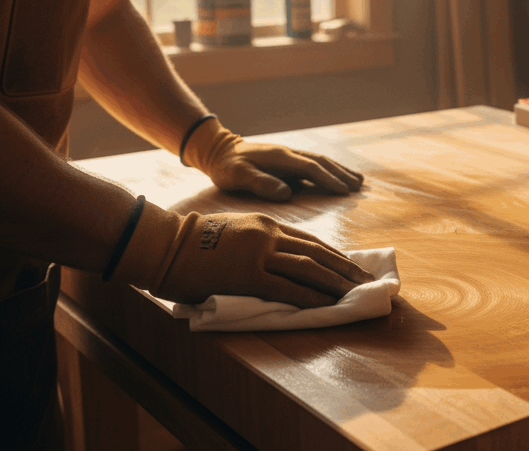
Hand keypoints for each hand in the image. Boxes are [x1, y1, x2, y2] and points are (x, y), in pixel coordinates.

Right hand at [114, 201, 375, 307]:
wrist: (164, 242)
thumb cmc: (190, 240)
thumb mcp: (232, 231)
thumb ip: (254, 243)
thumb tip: (271, 262)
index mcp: (266, 224)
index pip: (310, 240)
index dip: (333, 255)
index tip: (350, 267)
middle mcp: (269, 235)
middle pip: (318, 252)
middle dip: (344, 269)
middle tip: (364, 281)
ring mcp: (260, 254)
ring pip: (310, 268)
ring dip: (336, 282)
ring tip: (355, 293)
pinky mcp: (249, 275)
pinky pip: (288, 288)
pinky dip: (312, 296)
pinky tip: (327, 303)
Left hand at [183, 118, 362, 200]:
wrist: (219, 150)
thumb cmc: (226, 167)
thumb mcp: (237, 176)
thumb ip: (260, 183)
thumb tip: (287, 193)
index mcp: (280, 157)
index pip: (311, 167)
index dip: (329, 179)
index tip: (345, 191)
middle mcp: (288, 154)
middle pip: (321, 162)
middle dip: (342, 174)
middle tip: (360, 187)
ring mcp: (289, 156)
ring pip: (321, 161)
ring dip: (340, 170)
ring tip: (358, 181)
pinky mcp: (288, 161)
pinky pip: (314, 164)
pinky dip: (330, 170)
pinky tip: (338, 176)